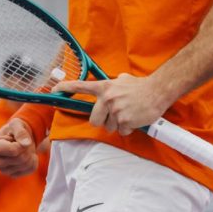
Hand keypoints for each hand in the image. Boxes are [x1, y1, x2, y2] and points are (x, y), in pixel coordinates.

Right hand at [0, 117, 38, 175]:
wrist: (18, 138)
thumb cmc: (14, 129)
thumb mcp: (16, 124)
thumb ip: (20, 132)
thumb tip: (26, 144)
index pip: (13, 150)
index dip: (20, 144)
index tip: (16, 139)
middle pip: (20, 158)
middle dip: (26, 148)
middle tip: (22, 142)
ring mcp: (4, 170)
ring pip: (26, 164)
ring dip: (30, 153)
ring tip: (24, 147)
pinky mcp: (14, 175)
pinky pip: (31, 169)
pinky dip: (33, 160)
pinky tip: (27, 155)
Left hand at [53, 73, 172, 135]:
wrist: (158, 90)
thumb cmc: (142, 86)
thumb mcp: (123, 80)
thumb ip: (113, 84)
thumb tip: (109, 87)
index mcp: (105, 87)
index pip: (81, 87)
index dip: (66, 88)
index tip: (54, 89)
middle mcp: (107, 99)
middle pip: (94, 120)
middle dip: (103, 122)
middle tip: (115, 116)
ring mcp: (115, 110)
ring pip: (109, 127)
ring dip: (118, 125)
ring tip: (129, 114)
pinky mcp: (125, 121)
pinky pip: (122, 131)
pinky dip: (128, 129)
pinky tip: (135, 119)